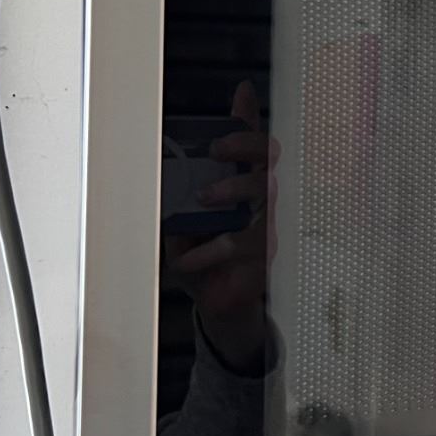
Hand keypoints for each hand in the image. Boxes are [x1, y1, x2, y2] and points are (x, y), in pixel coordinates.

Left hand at [165, 81, 278, 371]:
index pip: (262, 148)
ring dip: (230, 194)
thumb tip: (168, 149)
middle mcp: (263, 202)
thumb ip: (194, 167)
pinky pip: (241, 246)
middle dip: (242, 154)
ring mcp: (266, 228)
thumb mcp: (191, 203)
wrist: (215, 298)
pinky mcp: (262, 258)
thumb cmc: (206, 243)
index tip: (216, 141)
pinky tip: (184, 259)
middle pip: (267, 166)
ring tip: (202, 200)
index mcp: (248, 181)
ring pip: (261, 200)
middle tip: (213, 156)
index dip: (246, 136)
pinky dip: (206, 252)